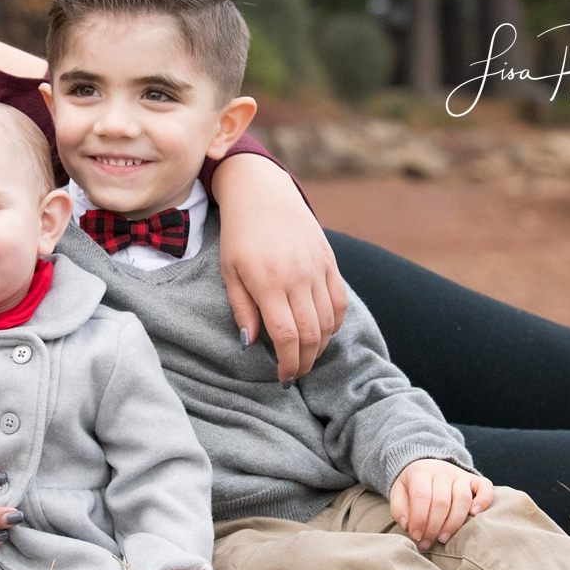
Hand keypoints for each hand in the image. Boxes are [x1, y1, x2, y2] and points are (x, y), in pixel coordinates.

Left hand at [213, 153, 347, 381]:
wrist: (263, 193)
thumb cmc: (240, 235)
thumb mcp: (230, 272)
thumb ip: (241, 309)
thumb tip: (250, 344)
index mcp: (268, 282)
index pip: (286, 335)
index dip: (287, 362)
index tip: (282, 377)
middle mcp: (298, 277)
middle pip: (311, 334)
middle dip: (305, 361)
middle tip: (296, 373)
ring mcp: (318, 268)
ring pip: (329, 321)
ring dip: (321, 346)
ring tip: (307, 356)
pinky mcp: (330, 261)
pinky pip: (340, 301)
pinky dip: (335, 322)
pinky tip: (324, 332)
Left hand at [390, 459, 494, 549]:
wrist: (427, 466)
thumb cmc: (412, 487)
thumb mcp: (398, 493)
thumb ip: (399, 509)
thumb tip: (407, 525)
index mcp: (420, 471)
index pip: (421, 496)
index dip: (419, 519)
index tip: (416, 536)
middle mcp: (442, 471)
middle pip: (442, 502)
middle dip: (434, 527)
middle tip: (427, 543)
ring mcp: (460, 475)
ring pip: (462, 499)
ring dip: (453, 523)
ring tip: (443, 538)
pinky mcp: (475, 480)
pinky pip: (485, 487)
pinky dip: (483, 501)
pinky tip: (475, 514)